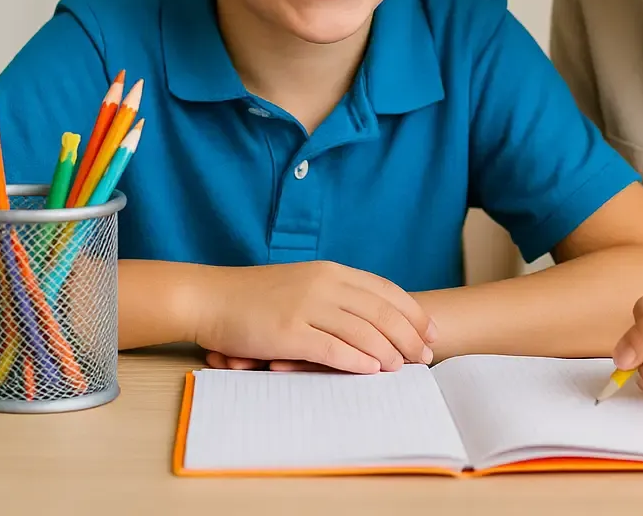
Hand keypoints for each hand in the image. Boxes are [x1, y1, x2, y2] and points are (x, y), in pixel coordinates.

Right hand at [192, 261, 436, 374]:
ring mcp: (306, 307)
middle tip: (426, 355)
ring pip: (362, 330)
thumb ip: (334, 294)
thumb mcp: (301, 283)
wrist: (210, 298)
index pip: (385, 290)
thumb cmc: (255, 296)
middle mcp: (324, 284)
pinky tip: (372, 370)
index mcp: (330, 271)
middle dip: (409, 335)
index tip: (431, 331)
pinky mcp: (288, 332)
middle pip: (381, 311)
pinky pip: (332, 348)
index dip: (412, 312)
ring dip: (389, 351)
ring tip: (404, 367)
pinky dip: (357, 360)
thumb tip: (370, 317)